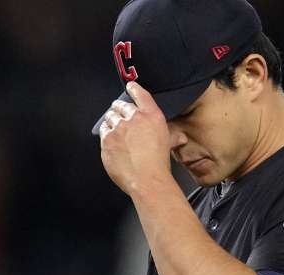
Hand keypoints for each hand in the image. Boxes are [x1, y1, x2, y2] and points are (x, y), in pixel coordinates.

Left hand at [99, 81, 173, 195]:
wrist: (146, 178)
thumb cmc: (159, 163)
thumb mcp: (170, 143)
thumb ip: (173, 136)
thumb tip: (180, 138)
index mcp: (151, 115)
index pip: (140, 95)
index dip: (133, 88)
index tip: (130, 86)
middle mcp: (133, 118)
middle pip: (121, 105)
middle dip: (118, 107)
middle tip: (118, 111)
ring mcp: (118, 128)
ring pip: (110, 117)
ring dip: (111, 119)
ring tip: (113, 125)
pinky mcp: (107, 140)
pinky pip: (103, 131)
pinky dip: (105, 132)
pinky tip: (109, 138)